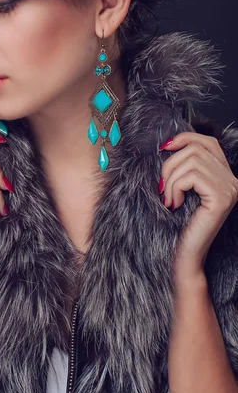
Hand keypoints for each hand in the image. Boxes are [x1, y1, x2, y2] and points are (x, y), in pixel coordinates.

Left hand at [158, 132, 237, 274]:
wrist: (186, 255)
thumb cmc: (180, 223)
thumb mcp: (182, 188)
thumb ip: (183, 166)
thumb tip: (168, 144)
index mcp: (225, 175)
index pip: (208, 142)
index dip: (185, 138)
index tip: (164, 147)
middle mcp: (233, 180)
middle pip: (195, 149)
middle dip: (170, 165)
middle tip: (162, 187)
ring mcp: (230, 188)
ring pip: (191, 161)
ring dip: (170, 179)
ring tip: (168, 198)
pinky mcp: (221, 197)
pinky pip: (190, 176)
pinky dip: (175, 187)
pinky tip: (173, 203)